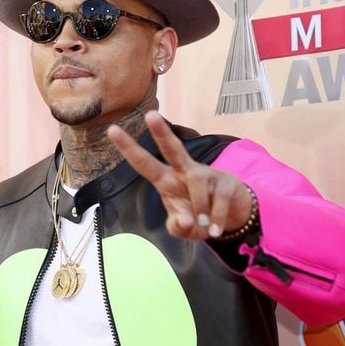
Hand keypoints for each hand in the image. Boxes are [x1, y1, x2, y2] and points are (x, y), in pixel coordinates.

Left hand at [107, 111, 252, 240]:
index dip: (129, 149)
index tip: (112, 130)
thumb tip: (184, 221)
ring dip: (199, 207)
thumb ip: (179, 226)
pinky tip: (215, 230)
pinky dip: (217, 217)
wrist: (232, 221)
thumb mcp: (184, 229)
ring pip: (197, 180)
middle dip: (161, 133)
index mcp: (167, 180)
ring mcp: (208, 174)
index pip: (145, 164)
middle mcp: (185, 171)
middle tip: (150, 115)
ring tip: (203, 226)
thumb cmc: (199, 219)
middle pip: (172, 149)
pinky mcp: (227, 181)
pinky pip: (220, 197)